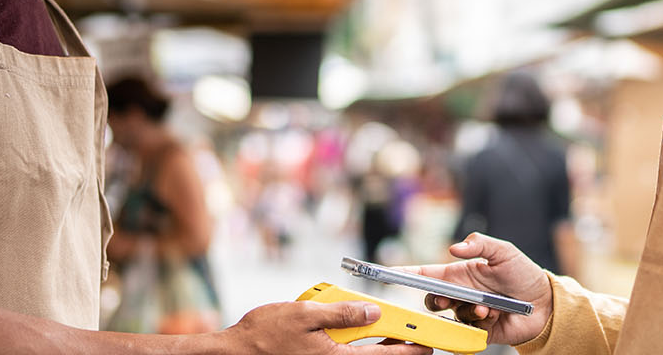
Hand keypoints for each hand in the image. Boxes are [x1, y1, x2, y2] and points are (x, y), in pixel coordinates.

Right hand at [219, 301, 429, 354]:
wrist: (236, 352)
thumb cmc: (264, 336)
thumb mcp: (306, 315)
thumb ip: (342, 313)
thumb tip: (372, 310)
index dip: (409, 349)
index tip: (426, 344)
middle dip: (394, 347)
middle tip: (410, 335)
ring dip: (372, 344)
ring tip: (382, 328)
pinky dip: (352, 345)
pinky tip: (350, 330)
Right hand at [401, 233, 552, 345]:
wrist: (545, 304)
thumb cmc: (523, 274)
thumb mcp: (504, 252)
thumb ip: (480, 244)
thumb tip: (453, 247)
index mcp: (460, 274)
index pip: (426, 274)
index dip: (405, 274)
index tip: (387, 273)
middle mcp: (460, 294)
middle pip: (432, 299)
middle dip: (436, 300)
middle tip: (448, 300)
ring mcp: (468, 313)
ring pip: (450, 316)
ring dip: (466, 311)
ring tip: (486, 306)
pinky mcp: (478, 330)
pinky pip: (468, 329)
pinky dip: (480, 320)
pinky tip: (494, 313)